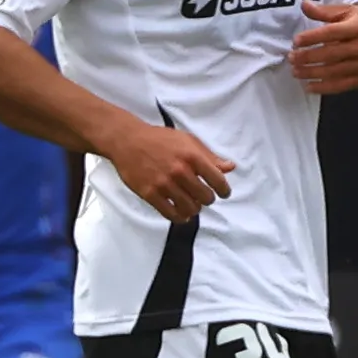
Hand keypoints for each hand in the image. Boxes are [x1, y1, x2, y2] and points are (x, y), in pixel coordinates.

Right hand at [108, 120, 233, 221]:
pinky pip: (170, 214)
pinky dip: (180, 217)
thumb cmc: (159, 139)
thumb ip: (209, 156)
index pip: (218, 180)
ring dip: (194, 208)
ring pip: (190, 208)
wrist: (128, 141)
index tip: (223, 193)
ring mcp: (164, 184)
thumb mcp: (187, 140)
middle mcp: (180, 171)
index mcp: (192, 156)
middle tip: (203, 196)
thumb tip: (230, 167)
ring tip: (192, 204)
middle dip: (207, 199)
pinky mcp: (150, 194)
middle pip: (205, 198)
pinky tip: (181, 214)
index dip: (224, 190)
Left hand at [288, 0, 357, 94]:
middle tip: (291, 58)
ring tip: (296, 71)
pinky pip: (342, 85)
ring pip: (335, 71)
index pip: (332, 33)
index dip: (313, 37)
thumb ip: (325, 11)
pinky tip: (309, 86)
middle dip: (309, 57)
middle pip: (332, 54)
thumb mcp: (348, 11)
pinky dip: (325, 88)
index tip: (296, 41)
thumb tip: (304, 5)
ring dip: (313, 73)